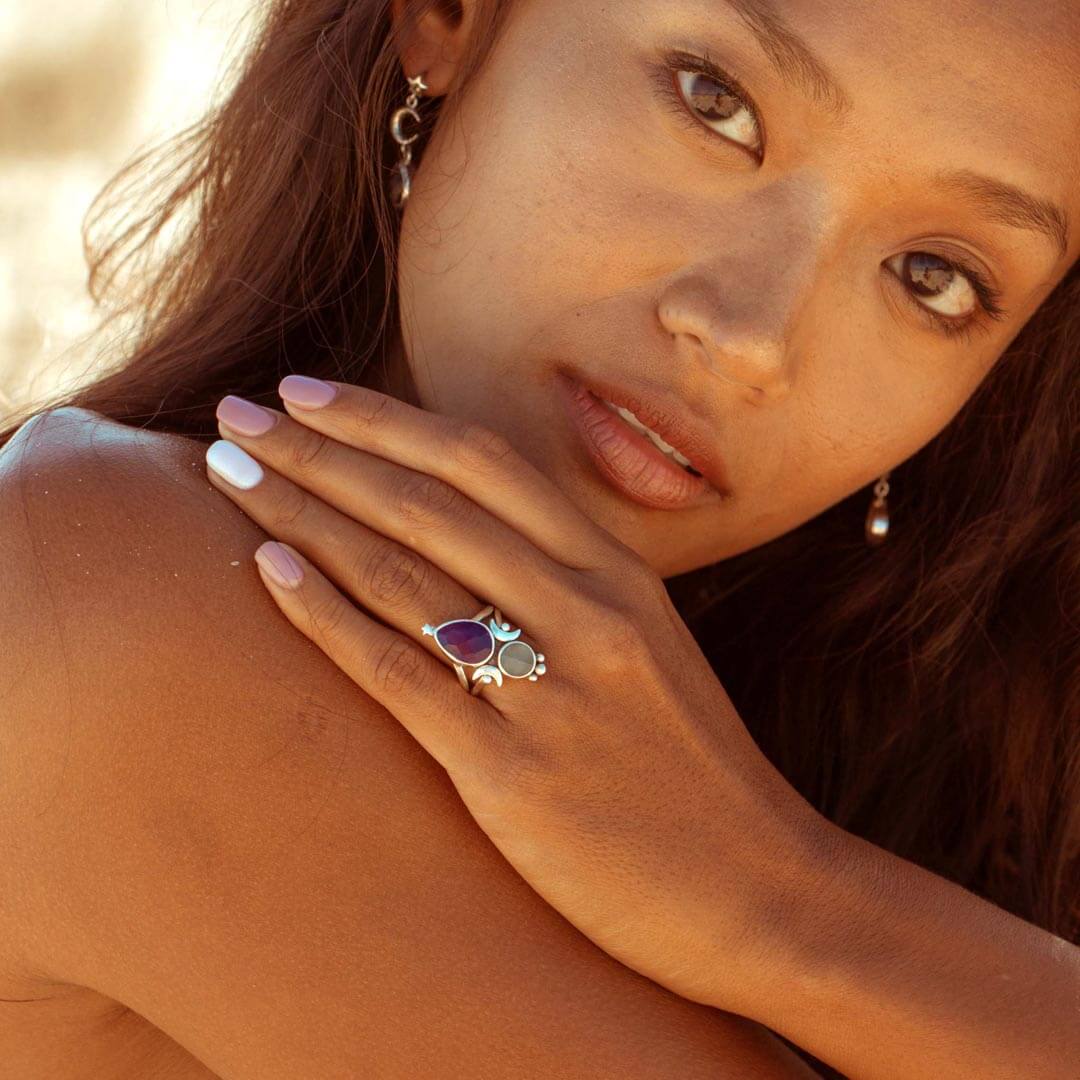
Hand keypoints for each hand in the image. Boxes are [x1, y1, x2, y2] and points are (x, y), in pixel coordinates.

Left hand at [204, 374, 818, 1010]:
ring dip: (302, 513)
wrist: (757, 885)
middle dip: (319, 449)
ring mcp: (550, 689)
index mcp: (619, 572)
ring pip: (401, 574)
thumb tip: (462, 532)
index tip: (306, 390)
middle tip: (237, 414)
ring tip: (229, 474)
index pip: (483, 463)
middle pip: (426, 504)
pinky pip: (397, 675)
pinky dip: (324, 614)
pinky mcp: (513, 774)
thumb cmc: (689, 766)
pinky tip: (266, 569)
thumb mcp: (647, 645)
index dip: (385, 419)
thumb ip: (569, 583)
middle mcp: (586, 612)